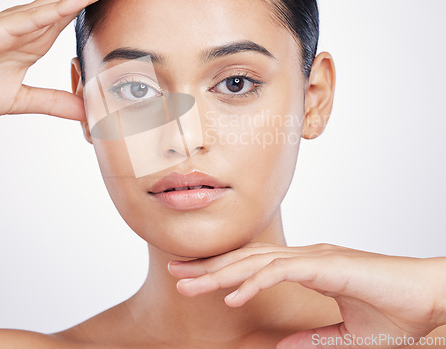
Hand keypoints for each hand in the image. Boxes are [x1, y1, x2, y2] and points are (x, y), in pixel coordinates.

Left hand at [168, 242, 445, 347]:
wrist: (432, 300)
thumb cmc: (395, 313)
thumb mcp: (346, 335)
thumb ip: (313, 338)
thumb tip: (281, 347)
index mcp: (308, 266)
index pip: (255, 266)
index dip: (223, 272)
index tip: (194, 280)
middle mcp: (306, 257)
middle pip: (247, 260)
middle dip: (209, 268)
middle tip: (175, 274)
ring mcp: (316, 258)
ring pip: (257, 262)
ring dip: (222, 275)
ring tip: (190, 286)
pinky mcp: (327, 266)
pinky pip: (283, 273)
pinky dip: (255, 283)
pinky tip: (233, 297)